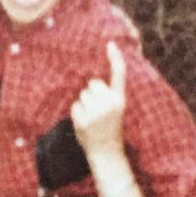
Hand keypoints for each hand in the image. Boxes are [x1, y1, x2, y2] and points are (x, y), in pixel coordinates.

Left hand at [70, 42, 126, 157]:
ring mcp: (95, 112)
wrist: (107, 153)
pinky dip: (77, 112)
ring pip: (83, 94)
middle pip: (93, 83)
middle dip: (92, 93)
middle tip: (98, 109)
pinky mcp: (83, 120)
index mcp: (120, 100)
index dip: (115, 58)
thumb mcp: (116, 110)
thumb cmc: (110, 129)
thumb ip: (109, 95)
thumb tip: (93, 79)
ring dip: (84, 103)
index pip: (119, 75)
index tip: (110, 44)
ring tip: (92, 118)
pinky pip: (75, 105)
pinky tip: (85, 123)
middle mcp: (109, 104)